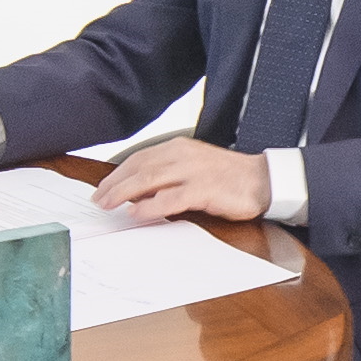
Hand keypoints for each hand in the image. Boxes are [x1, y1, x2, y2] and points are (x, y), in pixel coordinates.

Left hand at [95, 136, 271, 224]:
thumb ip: (168, 176)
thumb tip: (138, 191)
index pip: (139, 158)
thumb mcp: (193, 168)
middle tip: (98, 200)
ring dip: (124, 193)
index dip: (118, 173)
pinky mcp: (204, 189)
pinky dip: (150, 205)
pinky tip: (136, 213)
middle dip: (114, 184)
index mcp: (178, 147)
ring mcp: (193, 171)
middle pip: (139, 167)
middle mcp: (182, 155)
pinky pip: (171, 198)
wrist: (262, 180)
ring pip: (149, 179)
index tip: (102, 188)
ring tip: (108, 205)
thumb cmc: (228, 177)